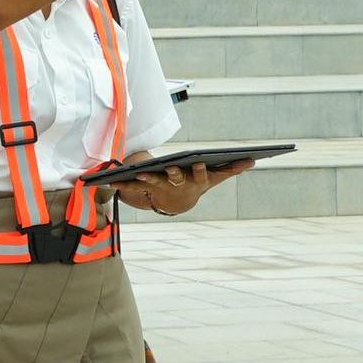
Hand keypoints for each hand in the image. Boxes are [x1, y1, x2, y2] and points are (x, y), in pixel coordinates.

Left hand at [112, 159, 253, 215]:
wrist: (176, 203)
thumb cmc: (197, 183)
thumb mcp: (215, 177)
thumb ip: (232, 168)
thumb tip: (253, 159)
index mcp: (194, 180)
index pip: (200, 174)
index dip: (201, 169)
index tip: (202, 162)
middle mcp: (177, 184)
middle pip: (176, 178)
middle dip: (174, 173)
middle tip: (172, 167)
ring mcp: (160, 186)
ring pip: (152, 182)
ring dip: (145, 178)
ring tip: (138, 172)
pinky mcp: (144, 186)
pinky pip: (131, 185)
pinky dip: (121, 183)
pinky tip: (109, 178)